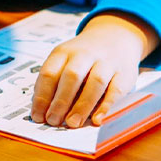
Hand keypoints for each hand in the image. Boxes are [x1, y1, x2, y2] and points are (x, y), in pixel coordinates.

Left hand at [30, 13, 158, 127]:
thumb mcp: (64, 59)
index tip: (37, 116)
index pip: (49, 73)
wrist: (113, 37)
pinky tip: (97, 120)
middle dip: (60, 101)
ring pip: (95, 83)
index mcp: (64, 52)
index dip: (42, 96)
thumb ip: (54, 81)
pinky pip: (115, 90)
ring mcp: (106, 62)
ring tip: (72, 123)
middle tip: (53, 121)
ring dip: (82, 105)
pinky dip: (105, 106)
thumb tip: (42, 110)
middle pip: (71, 76)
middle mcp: (84, 54)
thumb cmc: (82, 56)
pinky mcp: (123, 74)